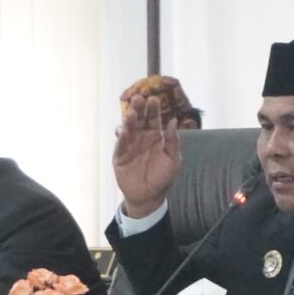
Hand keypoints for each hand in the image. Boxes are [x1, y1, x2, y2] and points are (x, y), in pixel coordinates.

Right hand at [113, 94, 180, 217]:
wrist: (149, 196)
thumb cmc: (163, 177)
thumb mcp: (173, 159)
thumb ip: (173, 141)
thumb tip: (173, 121)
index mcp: (155, 136)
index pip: (154, 118)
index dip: (153, 109)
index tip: (153, 99)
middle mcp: (141, 137)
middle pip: (140, 119)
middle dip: (139, 108)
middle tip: (138, 98)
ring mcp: (130, 145)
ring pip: (128, 128)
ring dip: (129, 120)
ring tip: (132, 113)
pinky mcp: (120, 155)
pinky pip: (120, 144)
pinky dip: (122, 137)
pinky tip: (123, 130)